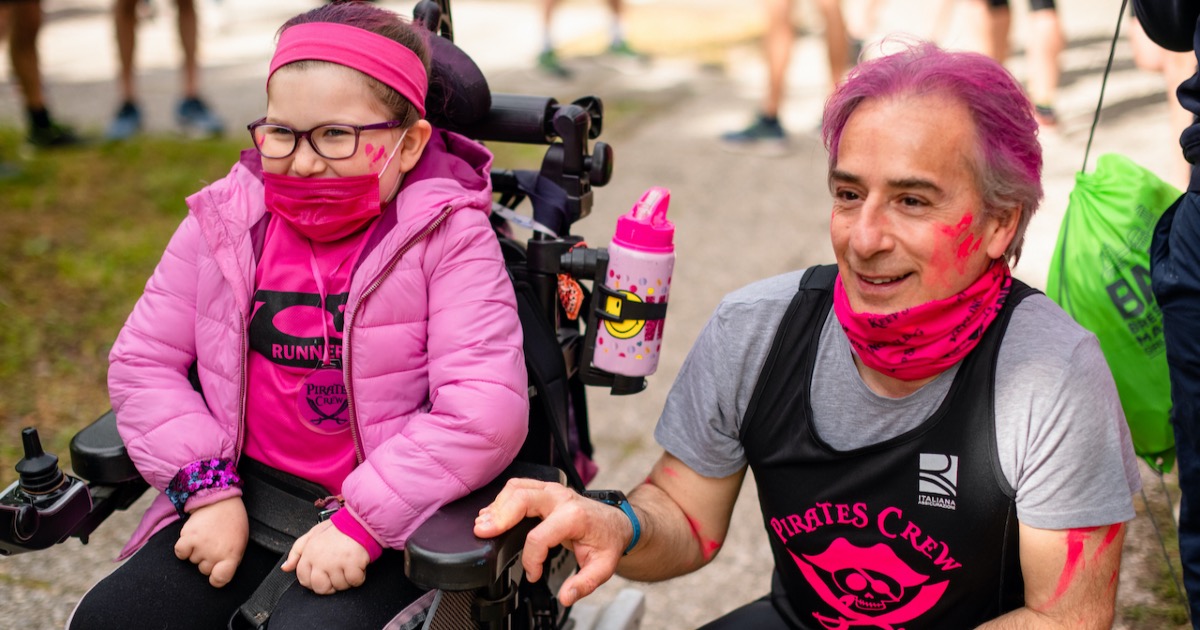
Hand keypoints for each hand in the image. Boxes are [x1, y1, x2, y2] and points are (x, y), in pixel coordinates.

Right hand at [174, 496, 248, 587]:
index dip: (216, 579)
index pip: (221, 579)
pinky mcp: (188, 537)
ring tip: (205, 536)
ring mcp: (202, 546)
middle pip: (204, 570)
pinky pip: (180, 553)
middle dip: (207, 560)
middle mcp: (216, 553)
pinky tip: (191, 539)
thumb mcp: (239, 543)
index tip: (215, 574)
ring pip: (192, 561)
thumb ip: (229, 561)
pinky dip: (183, 548)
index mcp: (232, 556)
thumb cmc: (232, 522)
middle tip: (213, 544)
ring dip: (196, 551)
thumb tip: (217, 575)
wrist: (222, 500)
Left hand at [281, 520, 369, 594]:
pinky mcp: (352, 564)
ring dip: (346, 580)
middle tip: (337, 574)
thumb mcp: (312, 535)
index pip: (303, 578)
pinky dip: (359, 577)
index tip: (323, 576)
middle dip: (330, 585)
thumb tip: (285, 567)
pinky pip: (355, 581)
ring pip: (339, 586)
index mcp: (309, 553)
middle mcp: (320, 560)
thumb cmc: (337, 528)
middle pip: (320, 588)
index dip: (313, 581)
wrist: (359, 520)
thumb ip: (296, 552)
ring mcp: (336, 563)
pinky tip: (358, 566)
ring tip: (348, 566)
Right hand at [473, 478, 632, 606]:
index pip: (539, 536)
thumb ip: (584, 584)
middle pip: (522, 498)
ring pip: (517, 488)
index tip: (533, 574)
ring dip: (497, 505)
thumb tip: (566, 596)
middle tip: (483, 533)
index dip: (531, 559)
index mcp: (574, 517)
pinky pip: (518, 486)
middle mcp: (561, 498)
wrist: (616, 522)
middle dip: (499, 516)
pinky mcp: (545, 488)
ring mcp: (552, 489)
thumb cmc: (607, 541)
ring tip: (483, 525)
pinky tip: (493, 514)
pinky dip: (502, 499)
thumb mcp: (603, 567)